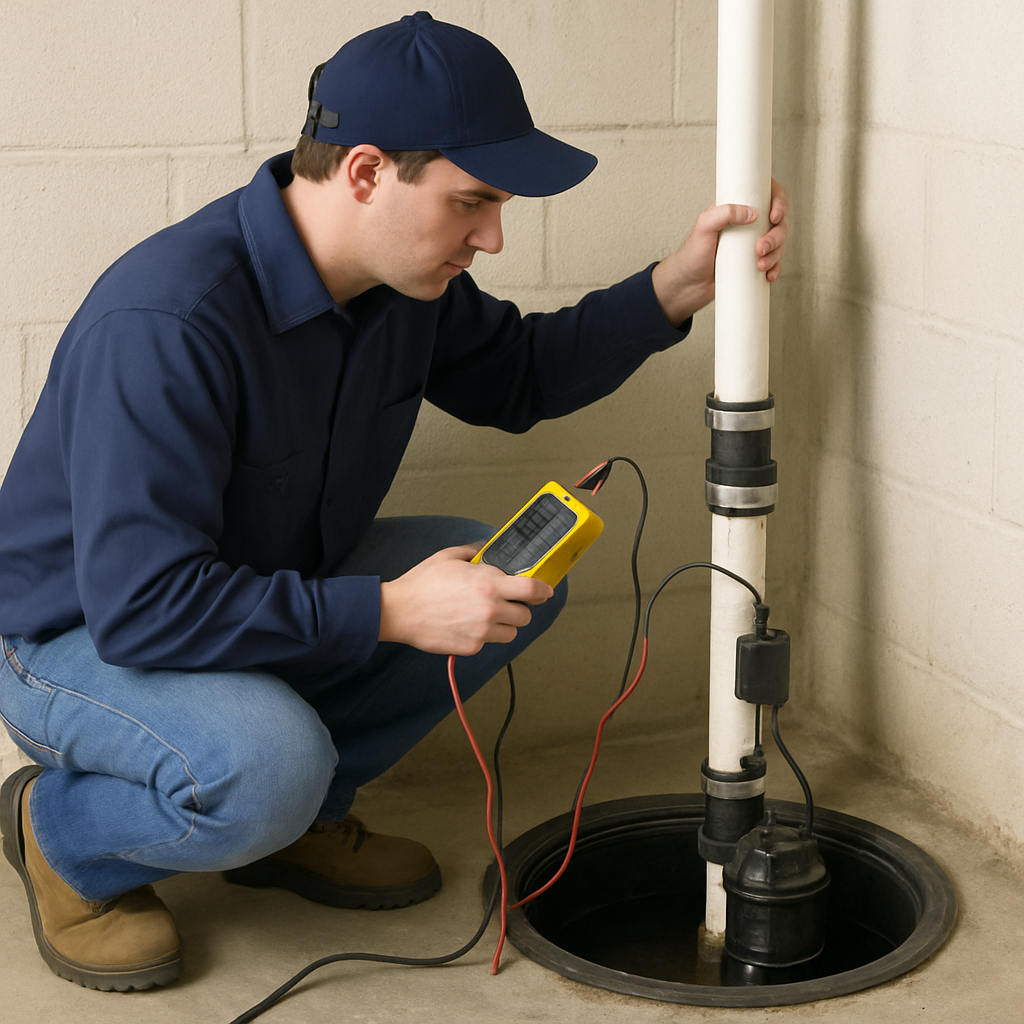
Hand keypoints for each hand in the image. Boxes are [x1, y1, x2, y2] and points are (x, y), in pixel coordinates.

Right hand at [378, 544, 553, 655]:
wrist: (399, 611)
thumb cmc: (422, 583)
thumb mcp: (450, 556)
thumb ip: (476, 552)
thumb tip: (489, 548)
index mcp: (489, 584)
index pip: (532, 590)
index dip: (543, 591)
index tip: (545, 592)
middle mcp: (490, 609)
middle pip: (525, 616)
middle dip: (518, 609)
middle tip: (504, 603)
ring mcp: (482, 631)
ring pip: (511, 633)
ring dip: (504, 625)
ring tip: (484, 616)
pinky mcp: (471, 647)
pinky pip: (489, 643)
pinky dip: (483, 636)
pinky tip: (466, 625)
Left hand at [651, 178, 789, 325]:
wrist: (687, 286)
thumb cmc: (691, 255)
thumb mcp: (703, 227)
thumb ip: (723, 213)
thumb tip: (752, 213)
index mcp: (737, 208)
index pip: (767, 194)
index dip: (779, 201)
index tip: (775, 216)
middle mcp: (748, 224)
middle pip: (778, 222)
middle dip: (776, 235)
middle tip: (761, 248)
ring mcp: (752, 244)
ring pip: (779, 243)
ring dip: (776, 253)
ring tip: (760, 265)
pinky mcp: (754, 263)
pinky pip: (774, 262)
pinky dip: (776, 268)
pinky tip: (769, 274)